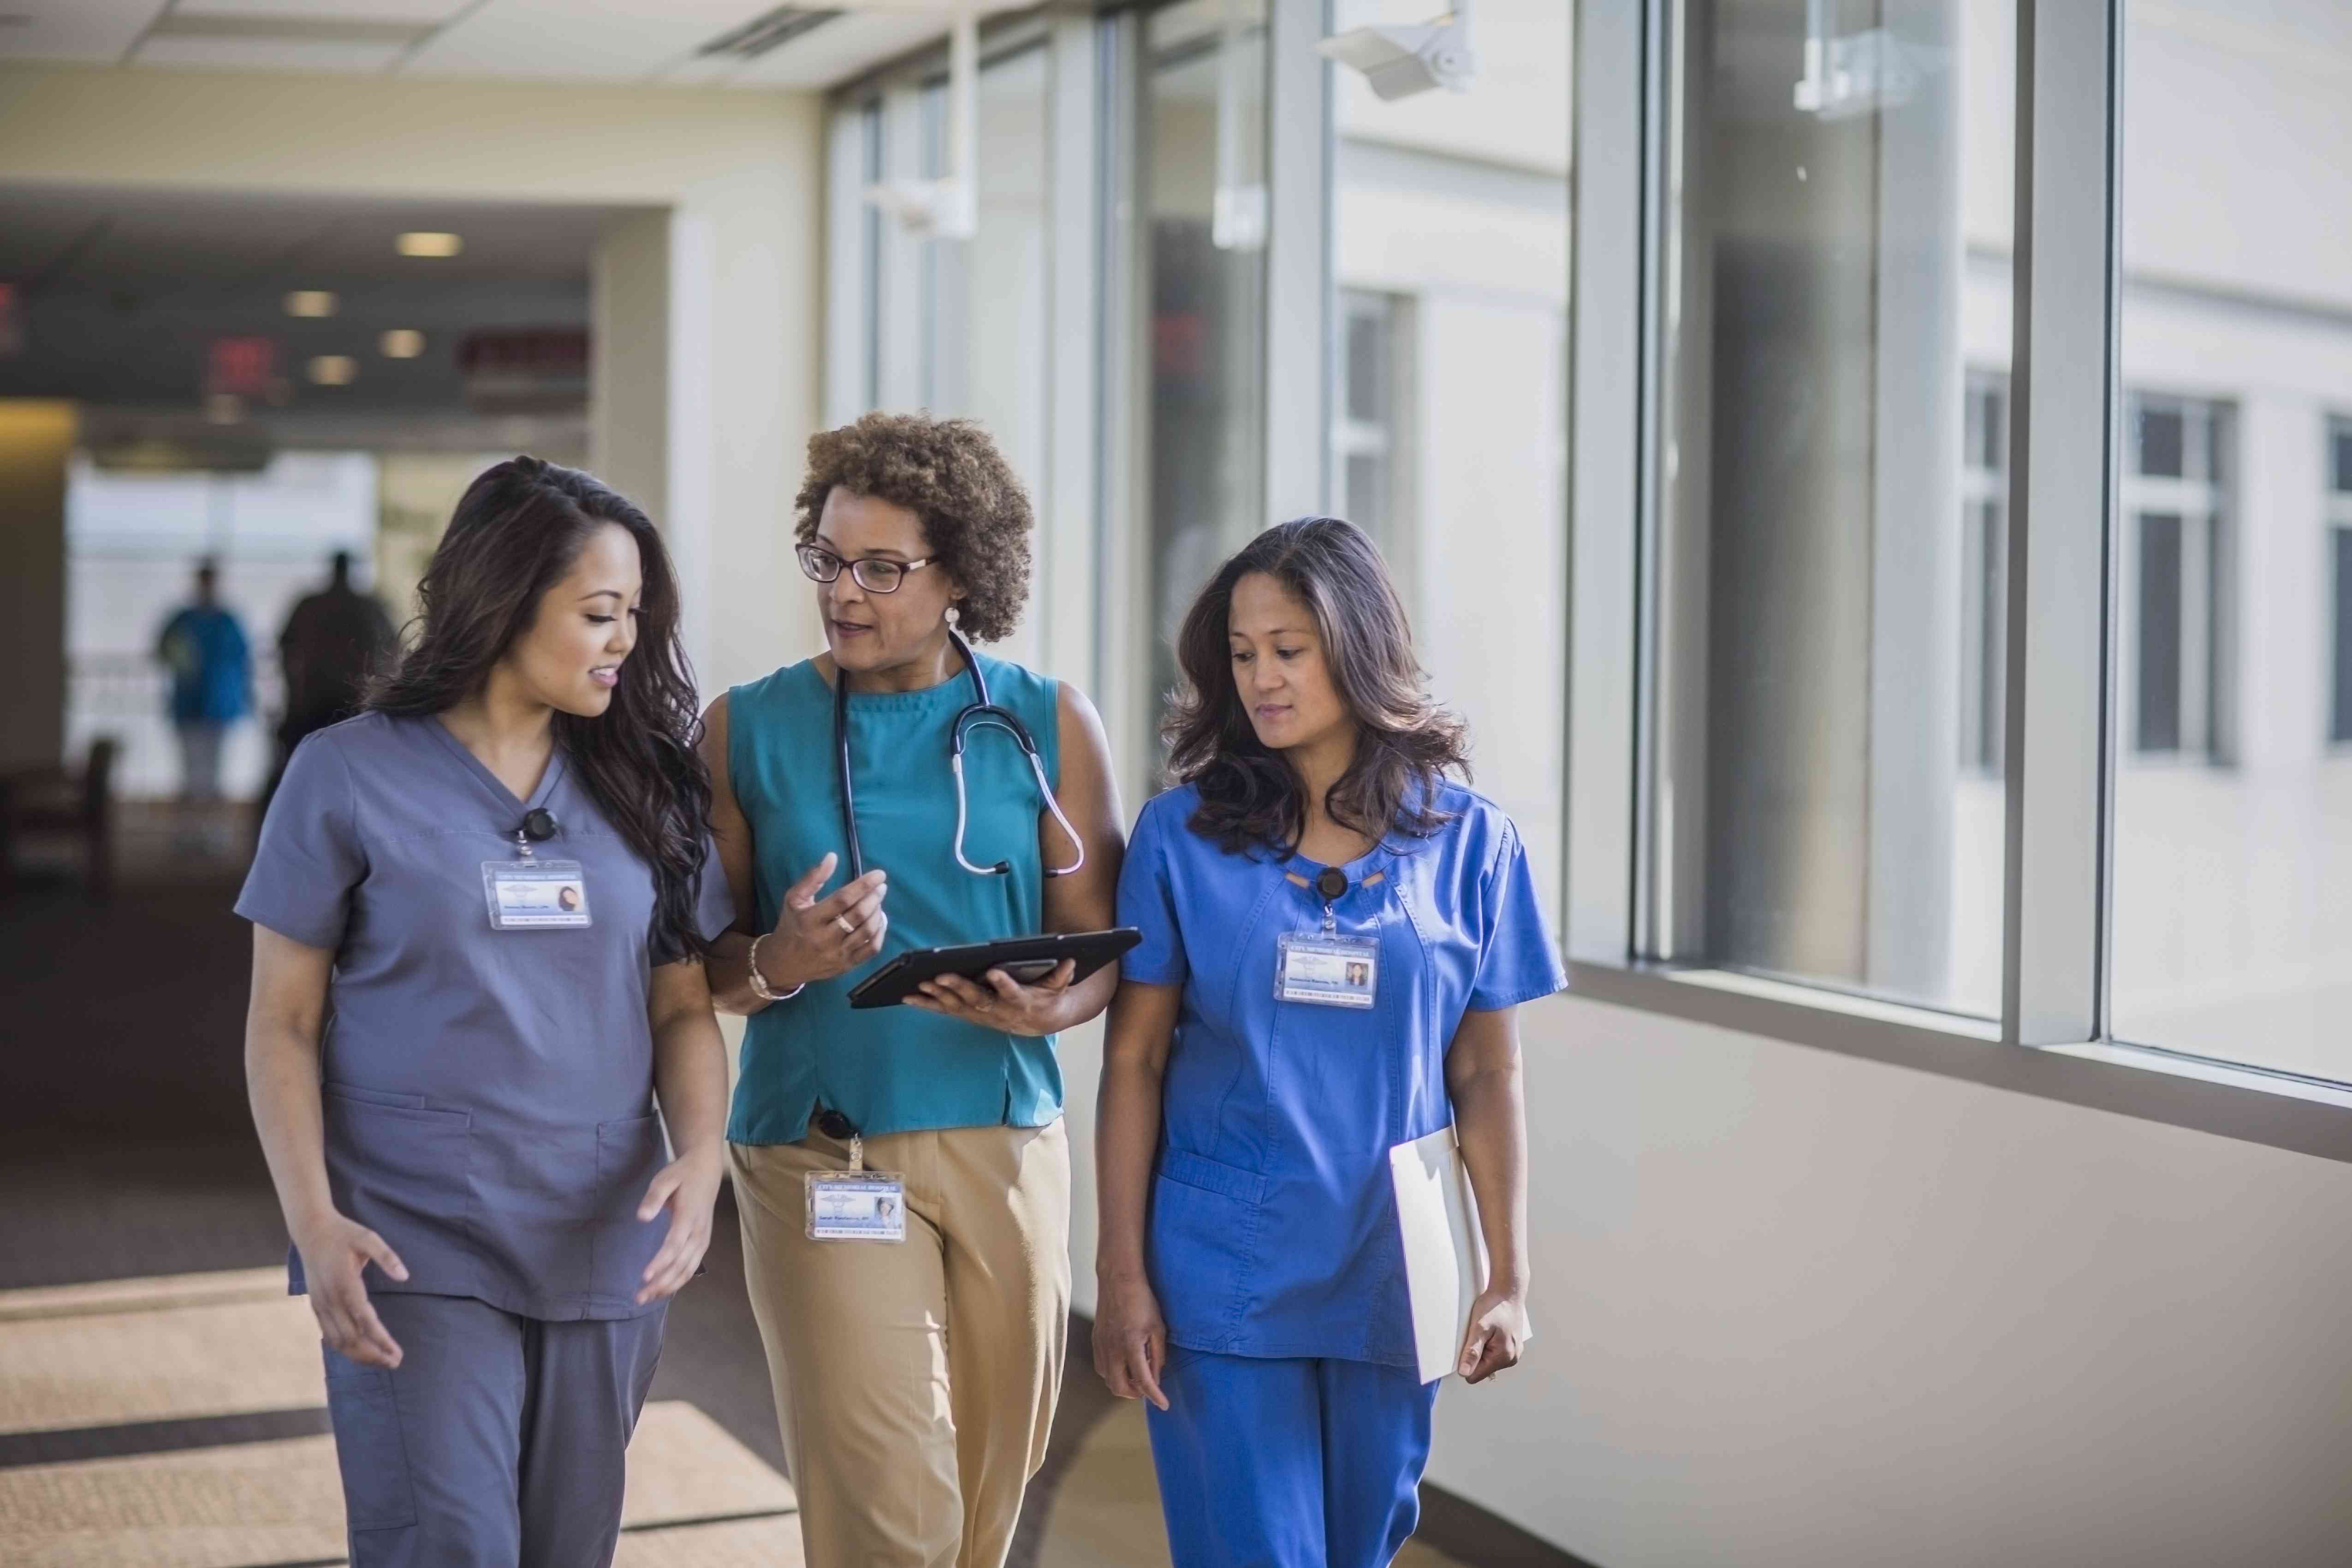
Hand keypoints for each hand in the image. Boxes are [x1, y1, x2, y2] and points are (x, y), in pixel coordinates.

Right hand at [293, 1211, 407, 1368]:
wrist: (311, 1231)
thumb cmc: (344, 1234)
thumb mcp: (369, 1238)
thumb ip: (387, 1257)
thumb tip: (405, 1276)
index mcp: (344, 1284)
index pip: (364, 1320)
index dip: (380, 1339)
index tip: (397, 1352)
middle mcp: (329, 1299)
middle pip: (351, 1337)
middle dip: (373, 1354)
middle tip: (396, 1362)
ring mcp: (320, 1304)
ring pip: (338, 1341)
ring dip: (359, 1355)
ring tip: (382, 1361)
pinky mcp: (315, 1305)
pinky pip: (328, 1334)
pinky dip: (344, 1348)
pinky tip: (360, 1352)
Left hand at [634, 1146, 723, 1304]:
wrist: (707, 1171)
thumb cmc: (682, 1175)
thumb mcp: (665, 1178)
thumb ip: (654, 1197)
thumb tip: (642, 1217)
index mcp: (689, 1216)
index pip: (675, 1245)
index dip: (661, 1263)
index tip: (644, 1277)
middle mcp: (699, 1232)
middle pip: (681, 1264)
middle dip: (661, 1283)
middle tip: (639, 1297)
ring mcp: (703, 1239)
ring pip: (688, 1269)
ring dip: (669, 1286)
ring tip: (647, 1298)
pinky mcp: (702, 1243)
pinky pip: (692, 1267)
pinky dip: (678, 1281)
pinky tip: (663, 1290)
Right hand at [755, 853, 886, 990]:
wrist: (783, 964)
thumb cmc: (791, 925)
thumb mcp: (794, 899)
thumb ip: (813, 878)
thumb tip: (833, 856)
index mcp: (810, 919)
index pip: (842, 899)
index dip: (863, 885)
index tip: (879, 874)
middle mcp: (824, 939)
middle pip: (858, 915)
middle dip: (874, 897)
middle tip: (880, 887)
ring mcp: (837, 954)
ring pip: (867, 931)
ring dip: (878, 913)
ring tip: (878, 902)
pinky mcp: (846, 966)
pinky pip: (871, 949)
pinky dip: (880, 932)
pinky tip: (879, 920)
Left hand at [905, 960, 1075, 1036]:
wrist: (1040, 1023)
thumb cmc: (1047, 998)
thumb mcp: (1059, 987)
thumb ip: (1062, 975)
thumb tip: (1070, 960)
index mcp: (1021, 1002)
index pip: (1012, 993)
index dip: (1003, 984)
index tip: (994, 972)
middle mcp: (998, 1012)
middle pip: (977, 1000)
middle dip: (958, 989)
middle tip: (940, 976)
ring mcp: (981, 1016)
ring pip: (957, 1007)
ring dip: (937, 997)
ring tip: (918, 985)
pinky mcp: (969, 1015)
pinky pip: (946, 1011)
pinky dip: (927, 1004)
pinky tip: (909, 997)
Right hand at [1093, 1271, 1169, 1409]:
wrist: (1119, 1280)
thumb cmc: (1142, 1301)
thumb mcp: (1158, 1328)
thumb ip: (1157, 1355)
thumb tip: (1156, 1376)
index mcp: (1131, 1346)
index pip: (1143, 1381)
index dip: (1155, 1396)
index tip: (1164, 1405)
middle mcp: (1113, 1349)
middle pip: (1120, 1387)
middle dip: (1136, 1394)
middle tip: (1149, 1388)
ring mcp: (1101, 1345)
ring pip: (1108, 1379)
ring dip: (1123, 1384)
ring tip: (1137, 1376)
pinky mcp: (1096, 1340)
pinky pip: (1101, 1367)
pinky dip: (1113, 1373)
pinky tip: (1124, 1365)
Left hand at [1457, 1287, 1528, 1383]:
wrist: (1509, 1292)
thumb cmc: (1494, 1306)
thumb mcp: (1479, 1327)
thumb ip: (1472, 1352)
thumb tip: (1464, 1372)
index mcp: (1504, 1357)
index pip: (1475, 1375)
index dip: (1466, 1361)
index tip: (1468, 1344)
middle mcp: (1512, 1359)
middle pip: (1482, 1368)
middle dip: (1475, 1353)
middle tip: (1478, 1334)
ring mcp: (1513, 1354)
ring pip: (1487, 1361)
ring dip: (1482, 1348)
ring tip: (1485, 1330)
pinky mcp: (1512, 1347)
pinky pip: (1494, 1353)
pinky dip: (1489, 1344)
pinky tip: (1491, 1330)